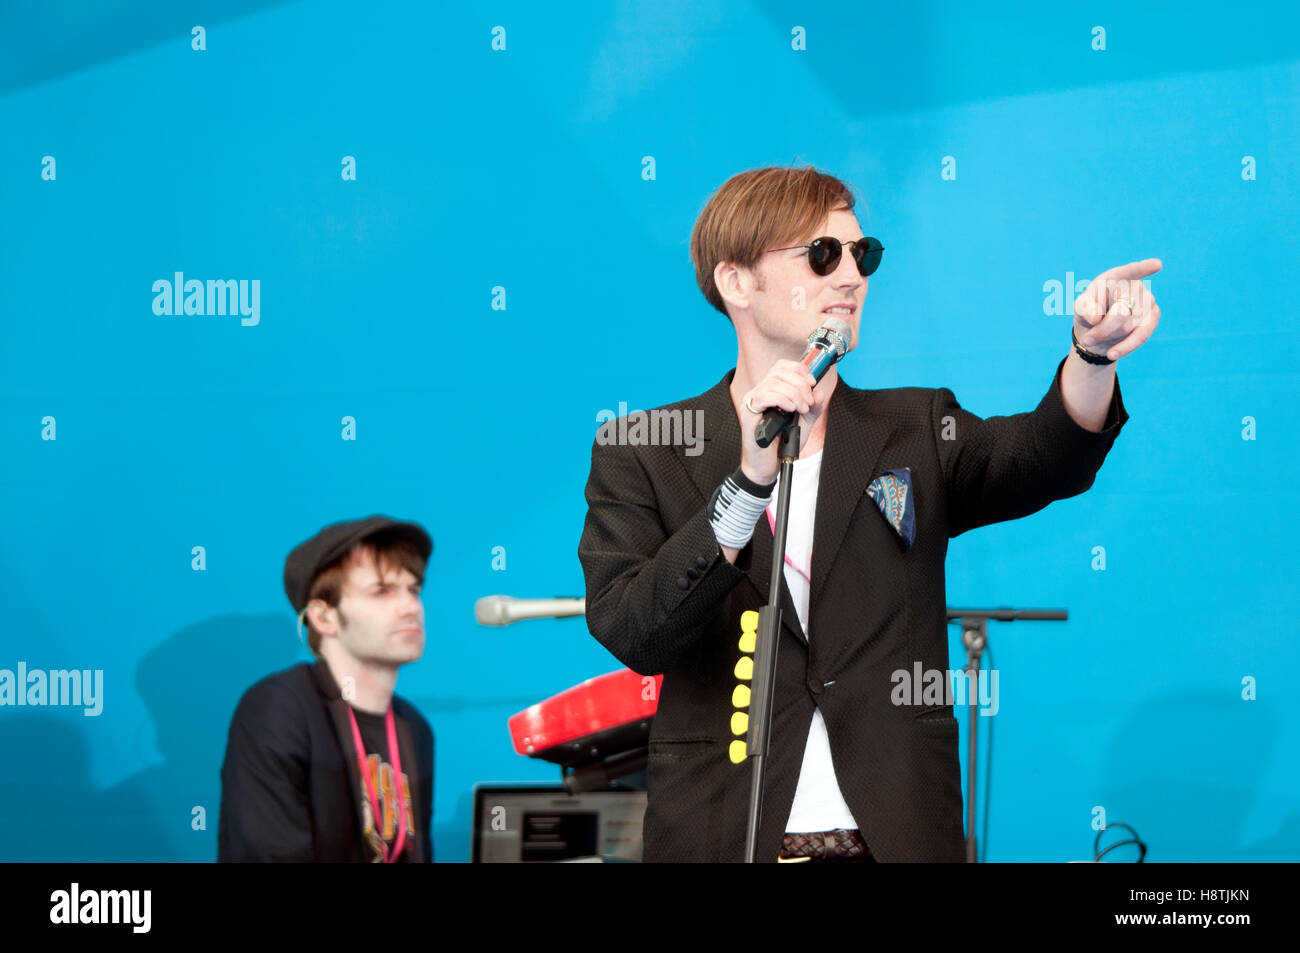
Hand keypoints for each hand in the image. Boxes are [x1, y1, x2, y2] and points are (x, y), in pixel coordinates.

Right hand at [736, 359, 824, 484]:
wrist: (767, 466)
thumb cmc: (781, 445)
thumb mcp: (803, 424)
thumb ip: (813, 408)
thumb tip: (819, 392)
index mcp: (771, 391)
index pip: (782, 366)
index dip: (799, 370)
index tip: (812, 384)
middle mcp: (759, 393)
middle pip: (779, 371)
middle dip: (800, 385)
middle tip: (808, 404)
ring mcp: (752, 402)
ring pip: (773, 382)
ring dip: (794, 394)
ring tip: (801, 410)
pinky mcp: (748, 413)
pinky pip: (764, 396)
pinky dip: (781, 399)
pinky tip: (790, 410)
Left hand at [1073, 258, 1162, 361]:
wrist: (1098, 329)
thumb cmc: (1090, 310)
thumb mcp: (1080, 308)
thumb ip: (1084, 308)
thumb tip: (1095, 318)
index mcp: (1116, 277)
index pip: (1131, 271)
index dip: (1143, 269)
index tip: (1156, 265)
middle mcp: (1135, 286)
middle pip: (1122, 309)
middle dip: (1102, 327)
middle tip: (1087, 337)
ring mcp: (1148, 301)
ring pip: (1129, 325)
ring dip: (1108, 336)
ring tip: (1091, 340)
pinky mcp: (1153, 317)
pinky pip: (1141, 335)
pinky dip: (1125, 346)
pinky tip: (1112, 353)